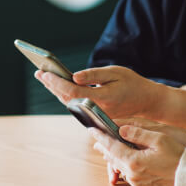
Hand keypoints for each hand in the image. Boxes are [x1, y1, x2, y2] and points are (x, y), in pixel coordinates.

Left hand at [35, 65, 159, 119]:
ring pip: (70, 102)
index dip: (56, 82)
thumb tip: (73, 76)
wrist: (146, 100)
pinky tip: (58, 86)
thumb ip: (94, 75)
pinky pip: (76, 104)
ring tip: (45, 77)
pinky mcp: (94, 114)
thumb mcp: (116, 72)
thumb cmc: (132, 83)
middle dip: (52, 85)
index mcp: (103, 98)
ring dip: (56, 90)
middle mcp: (96, 109)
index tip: (44, 72)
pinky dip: (65, 94)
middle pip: (67, 98)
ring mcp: (95, 114)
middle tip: (39, 72)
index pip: (73, 91)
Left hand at [90, 122, 185, 185]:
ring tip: (109, 148)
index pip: (112, 146)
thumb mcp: (160, 139)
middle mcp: (132, 175)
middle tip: (97, 138)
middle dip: (105, 146)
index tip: (93, 129)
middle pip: (113, 158)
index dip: (101, 137)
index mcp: (134, 161)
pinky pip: (129, 175)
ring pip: (120, 167)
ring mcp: (137, 184)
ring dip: (114, 156)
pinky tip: (126, 160)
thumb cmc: (178, 156)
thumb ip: (139, 134)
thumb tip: (121, 130)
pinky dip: (125, 165)